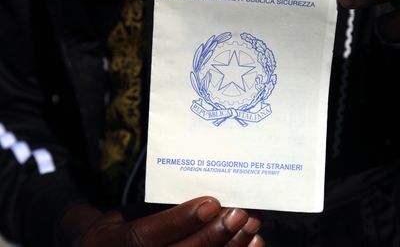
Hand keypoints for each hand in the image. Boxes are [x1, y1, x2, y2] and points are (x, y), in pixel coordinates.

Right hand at [60, 197, 263, 246]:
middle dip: (213, 236)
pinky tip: (251, 245)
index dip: (179, 221)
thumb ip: (158, 208)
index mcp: (108, 243)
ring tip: (252, 229)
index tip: (211, 203)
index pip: (144, 237)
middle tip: (241, 214)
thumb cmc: (121, 226)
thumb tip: (206, 196)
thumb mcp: (127, 213)